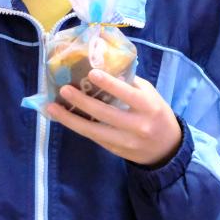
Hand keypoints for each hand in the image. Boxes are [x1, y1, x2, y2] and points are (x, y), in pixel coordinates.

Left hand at [45, 69, 183, 166]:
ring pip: (93, 131)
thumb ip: (131, 85)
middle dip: (82, 102)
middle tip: (64, 89)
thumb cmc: (157, 114)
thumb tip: (105, 68)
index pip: (127, 94)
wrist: (166, 148)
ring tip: (52, 108)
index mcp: (148, 107)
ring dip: (70, 119)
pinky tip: (64, 118)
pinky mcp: (114, 150)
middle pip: (105, 113)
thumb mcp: (151, 95)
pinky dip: (78, 126)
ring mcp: (124, 141)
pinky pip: (93, 137)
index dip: (109, 84)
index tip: (91, 73)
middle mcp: (136, 125)